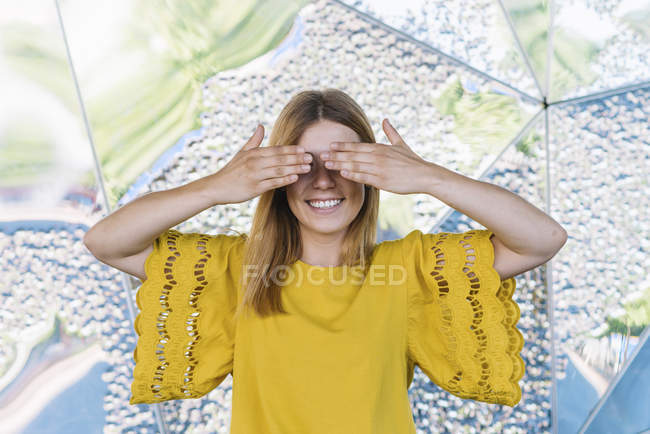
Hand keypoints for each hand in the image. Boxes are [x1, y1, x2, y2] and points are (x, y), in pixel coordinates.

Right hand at [207, 124, 310, 203]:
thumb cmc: (231, 170)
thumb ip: (254, 140)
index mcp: (253, 153)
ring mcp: (255, 176)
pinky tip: (295, 178)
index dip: (290, 149)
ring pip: (278, 170)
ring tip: (307, 168)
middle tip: (310, 158)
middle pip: (280, 159)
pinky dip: (284, 180)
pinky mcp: (254, 188)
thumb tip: (261, 126)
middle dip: (296, 158)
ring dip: (294, 168)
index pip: (276, 150)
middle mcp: (255, 163)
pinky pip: (272, 183)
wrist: (217, 187)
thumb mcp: (241, 153)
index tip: (303, 149)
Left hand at [320, 119, 436, 194]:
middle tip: (321, 155)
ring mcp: (379, 168)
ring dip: (340, 164)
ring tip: (327, 164)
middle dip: (336, 155)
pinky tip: (343, 173)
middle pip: (353, 155)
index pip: (357, 146)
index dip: (343, 146)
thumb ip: (391, 132)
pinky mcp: (382, 180)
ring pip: (355, 165)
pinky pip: (364, 177)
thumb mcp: (401, 144)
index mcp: (380, 148)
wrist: (424, 175)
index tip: (330, 145)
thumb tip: (385, 119)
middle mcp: (378, 156)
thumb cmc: (413, 161)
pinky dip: (353, 174)